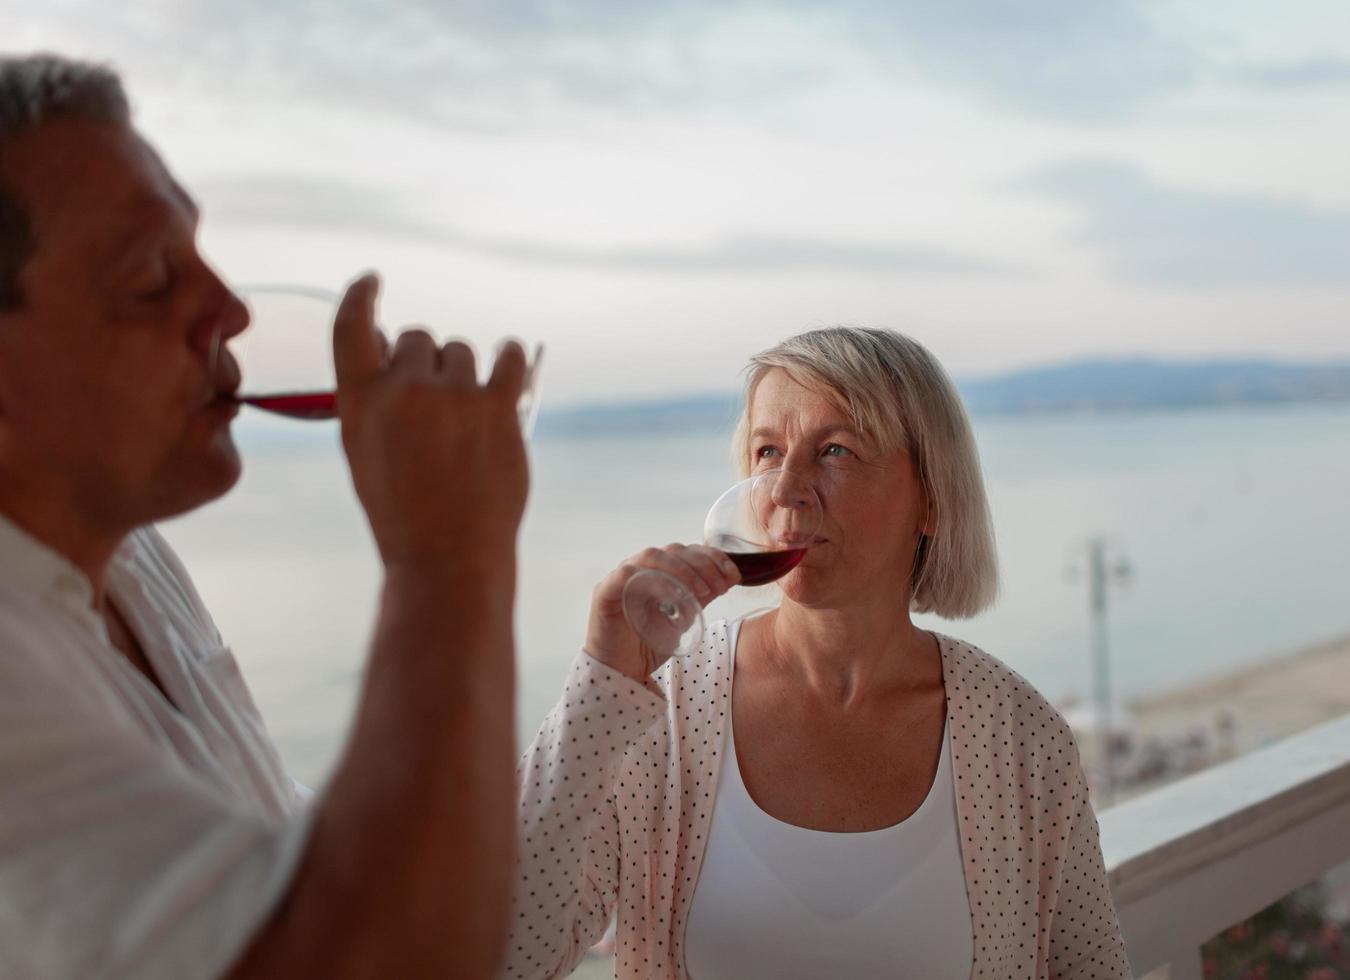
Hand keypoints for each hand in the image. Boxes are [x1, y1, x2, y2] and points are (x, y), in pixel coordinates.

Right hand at [332, 273, 528, 568]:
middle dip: (427, 362)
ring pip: (461, 351)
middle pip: (420, 338)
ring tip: (466, 416)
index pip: (352, 326)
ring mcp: (452, 396)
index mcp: (358, 402)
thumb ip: (375, 398)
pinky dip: (509, 357)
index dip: (360, 296)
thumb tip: (400, 347)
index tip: (371, 281)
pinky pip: (508, 357)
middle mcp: (403, 389)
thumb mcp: (365, 452)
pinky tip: (508, 361)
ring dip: (464, 372)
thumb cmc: (404, 511)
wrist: (448, 557)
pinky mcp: (498, 408)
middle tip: (435, 405)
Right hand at [585, 544, 739, 680]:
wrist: (621, 672)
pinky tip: (673, 595)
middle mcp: (640, 568)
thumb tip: (730, 578)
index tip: (734, 574)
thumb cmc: (650, 644)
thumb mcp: (685, 618)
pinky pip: (628, 574)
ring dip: (682, 569)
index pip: (688, 552)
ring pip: (652, 556)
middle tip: (722, 585)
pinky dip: (654, 581)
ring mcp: (621, 576)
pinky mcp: (605, 591)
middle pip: (674, 551)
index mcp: (659, 571)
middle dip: (703, 564)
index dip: (712, 558)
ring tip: (703, 591)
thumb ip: (700, 597)